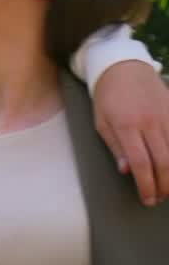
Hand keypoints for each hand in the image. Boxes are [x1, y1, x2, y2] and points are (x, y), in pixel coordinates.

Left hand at [93, 61, 168, 204]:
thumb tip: (126, 171)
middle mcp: (149, 121)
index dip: (146, 185)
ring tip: (168, 187)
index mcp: (126, 125)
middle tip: (158, 198)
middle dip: (163, 185)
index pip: (140, 163)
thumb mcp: (101, 123)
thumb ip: (115, 148)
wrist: (123, 65)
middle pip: (163, 161)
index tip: (147, 199)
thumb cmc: (107, 97)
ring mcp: (165, 114)